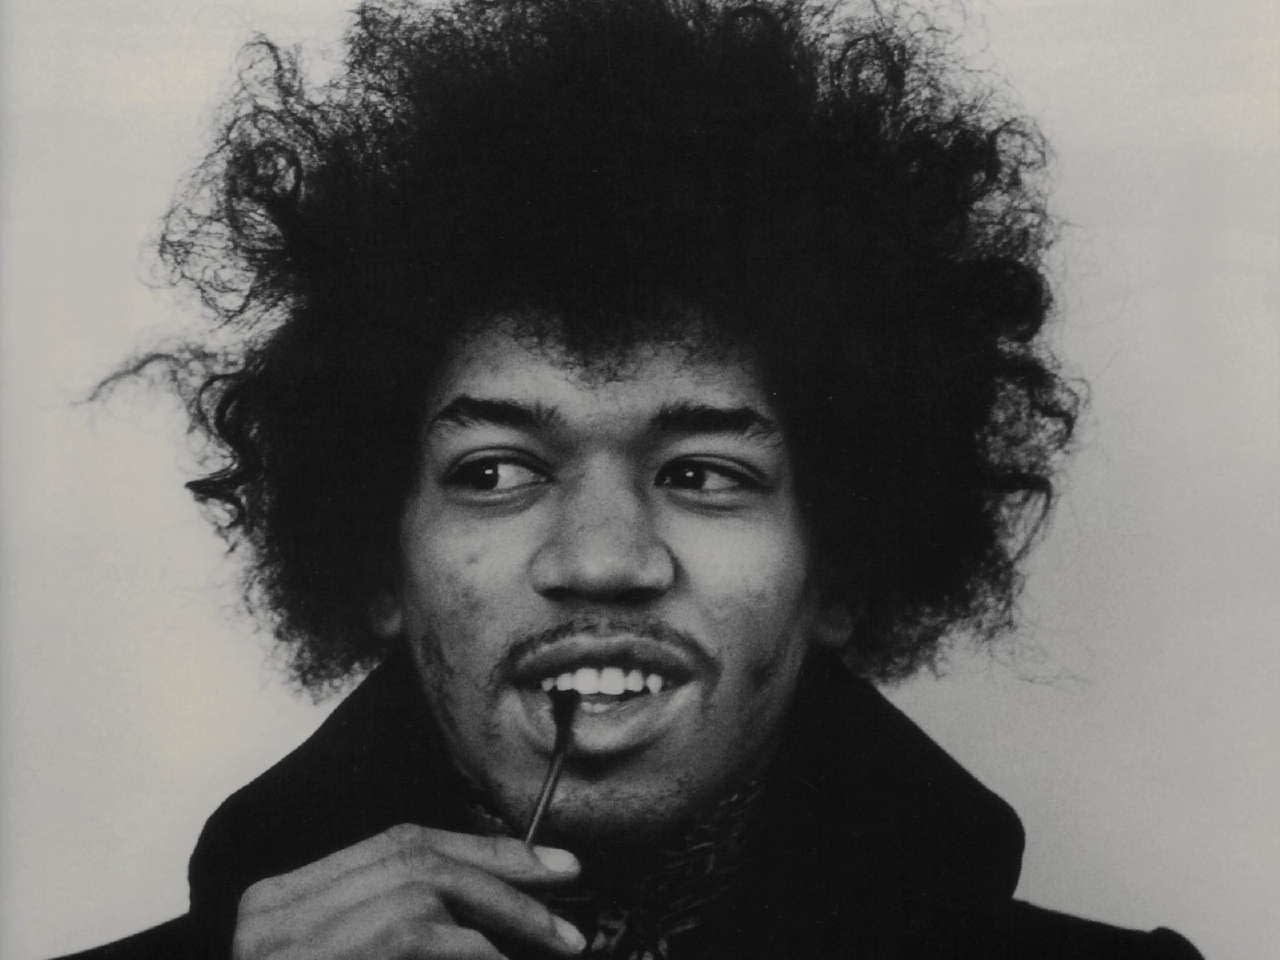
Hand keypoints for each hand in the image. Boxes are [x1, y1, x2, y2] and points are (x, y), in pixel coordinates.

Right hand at [232, 823, 586, 958]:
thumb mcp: (343, 953)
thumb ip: (393, 922)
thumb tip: (485, 909)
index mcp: (279, 900)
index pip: (395, 845)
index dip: (476, 847)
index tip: (541, 859)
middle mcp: (277, 912)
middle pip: (413, 856)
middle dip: (501, 865)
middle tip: (567, 878)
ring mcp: (291, 942)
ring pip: (423, 889)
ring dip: (502, 909)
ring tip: (557, 938)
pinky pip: (420, 938)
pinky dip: (475, 949)